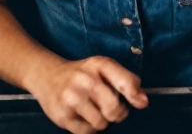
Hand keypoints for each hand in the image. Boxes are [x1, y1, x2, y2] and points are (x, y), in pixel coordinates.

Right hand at [25, 56, 147, 133]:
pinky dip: (88, 129)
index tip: (141, 102)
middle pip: (115, 109)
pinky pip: (87, 132)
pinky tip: (82, 116)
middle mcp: (85, 79)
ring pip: (101, 124)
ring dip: (101, 122)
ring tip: (93, 111)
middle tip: (110, 108)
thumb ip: (126, 82)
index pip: (125, 82)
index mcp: (99, 64)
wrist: (47, 76)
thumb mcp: (103, 68)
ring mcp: (71, 98)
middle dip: (117, 113)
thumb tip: (144, 102)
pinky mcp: (62, 115)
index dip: (135, 95)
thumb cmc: (82, 75)